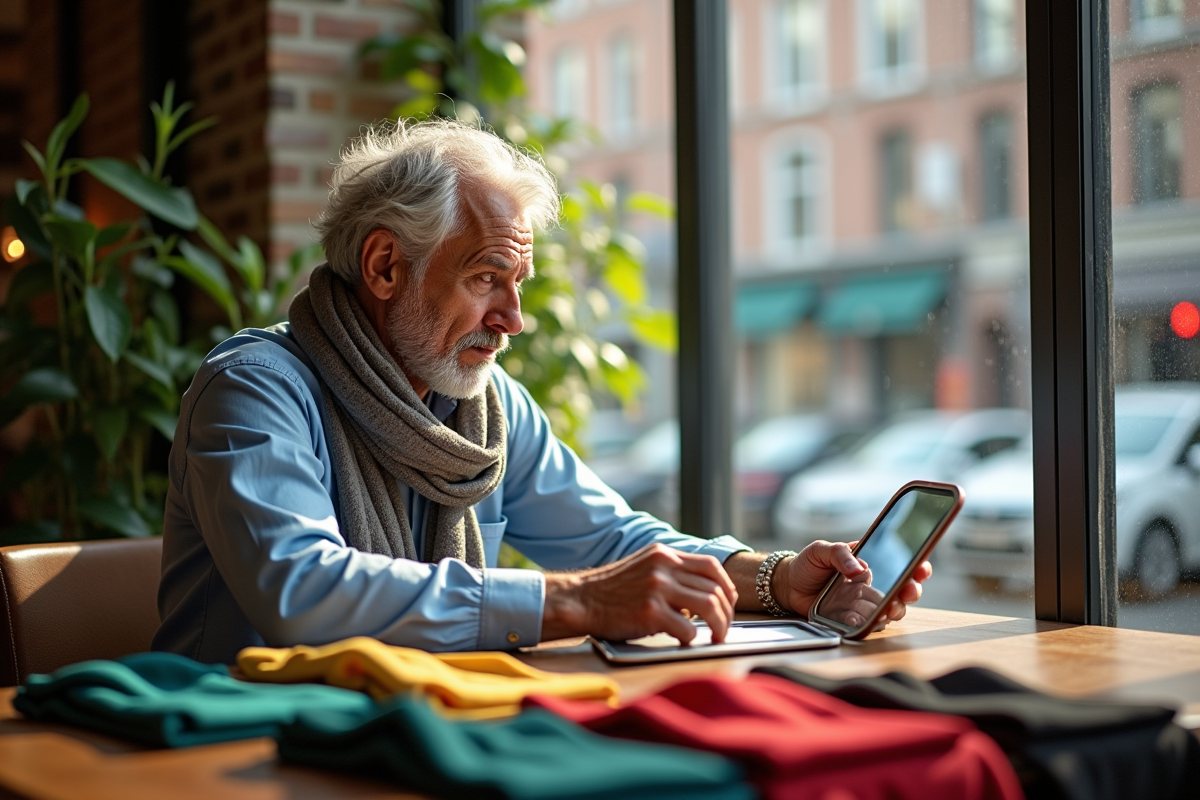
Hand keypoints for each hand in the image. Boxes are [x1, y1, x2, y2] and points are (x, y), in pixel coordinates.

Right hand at [541, 544, 737, 644]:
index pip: (711, 566)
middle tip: (723, 628)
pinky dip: (691, 639)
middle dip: (726, 612)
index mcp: (664, 554)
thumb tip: (705, 594)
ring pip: (709, 606)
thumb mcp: (644, 568)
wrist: (581, 600)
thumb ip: (672, 573)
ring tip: (715, 637)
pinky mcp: (650, 612)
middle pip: (715, 588)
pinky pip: (687, 629)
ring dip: (719, 626)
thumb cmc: (613, 591)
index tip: (728, 603)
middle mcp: (663, 566)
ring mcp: (657, 588)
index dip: (727, 587)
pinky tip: (684, 641)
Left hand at [775, 540, 931, 625]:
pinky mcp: (852, 618)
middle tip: (909, 591)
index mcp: (870, 562)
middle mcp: (872, 584)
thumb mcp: (821, 550)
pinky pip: (866, 623)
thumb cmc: (808, 563)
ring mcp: (864, 602)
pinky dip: (866, 622)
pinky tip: (858, 618)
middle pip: (903, 590)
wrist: (787, 585)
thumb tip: (860, 568)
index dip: (917, 565)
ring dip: (894, 609)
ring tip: (888, 608)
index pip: (901, 563)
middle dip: (911, 590)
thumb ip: (840, 553)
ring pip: (890, 609)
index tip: (922, 567)